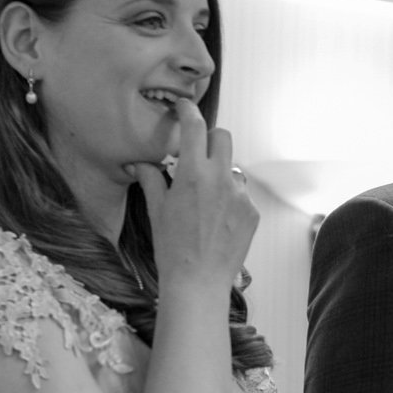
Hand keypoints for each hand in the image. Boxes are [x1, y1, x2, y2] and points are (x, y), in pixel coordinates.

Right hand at [127, 99, 253, 292]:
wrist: (198, 284)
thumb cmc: (172, 249)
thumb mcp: (157, 211)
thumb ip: (151, 179)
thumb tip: (139, 163)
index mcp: (193, 174)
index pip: (194, 127)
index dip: (188, 111)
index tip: (183, 108)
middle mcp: (221, 179)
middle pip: (222, 137)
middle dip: (209, 139)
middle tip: (195, 154)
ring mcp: (241, 196)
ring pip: (233, 167)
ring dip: (220, 172)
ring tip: (204, 198)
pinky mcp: (252, 212)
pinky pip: (242, 193)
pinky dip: (230, 197)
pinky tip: (216, 219)